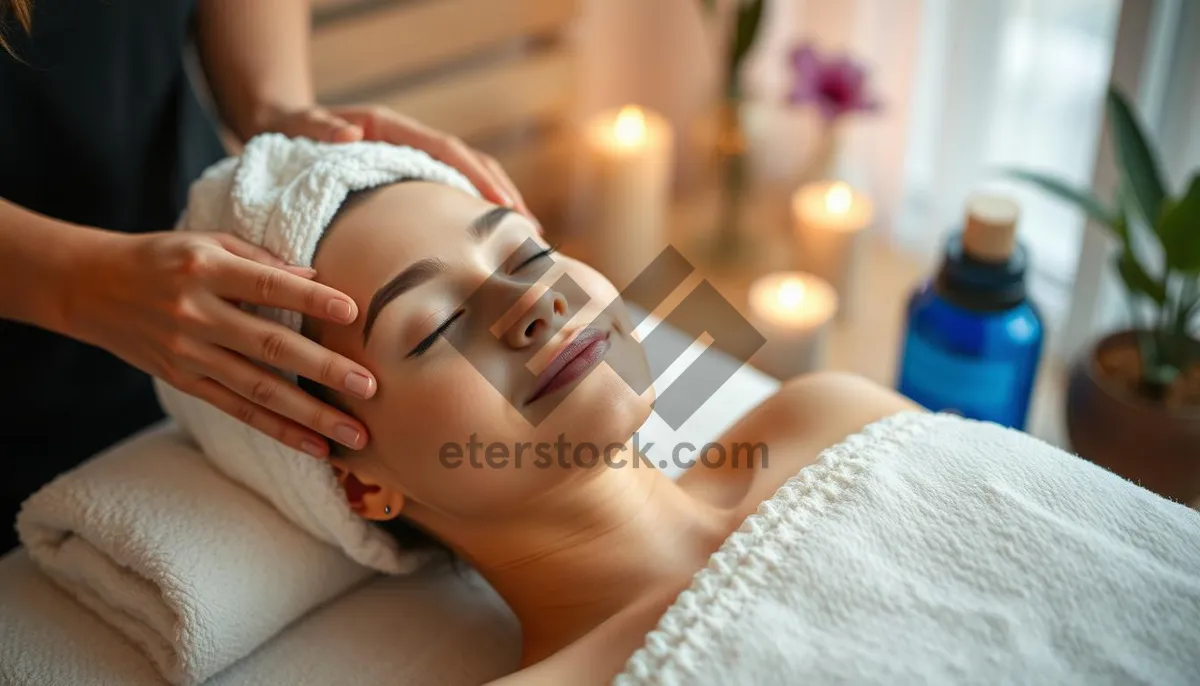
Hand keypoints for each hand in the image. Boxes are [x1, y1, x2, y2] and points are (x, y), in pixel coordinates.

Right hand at [63, 230, 376, 457]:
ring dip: (311, 415)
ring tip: (355, 433)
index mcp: (205, 269)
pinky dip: (279, 430)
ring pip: (259, 389)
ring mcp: (189, 353)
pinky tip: (315, 446)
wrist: (89, 287)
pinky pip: (239, 410)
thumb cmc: (162, 258)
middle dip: (324, 369)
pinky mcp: (185, 381)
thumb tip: (316, 277)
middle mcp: (196, 314)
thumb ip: (261, 260)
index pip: (268, 285)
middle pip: (270, 345)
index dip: (310, 298)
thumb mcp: (206, 242)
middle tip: (370, 386)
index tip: (352, 312)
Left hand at [260, 104, 538, 230]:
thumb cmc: (290, 128)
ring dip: (497, 207)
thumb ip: (320, 128)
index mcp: (391, 128)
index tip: (502, 207)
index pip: (448, 151)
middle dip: (504, 195)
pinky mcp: (411, 180)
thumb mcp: (298, 124)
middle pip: (471, 164)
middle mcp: (410, 142)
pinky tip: (488, 245)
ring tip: (524, 242)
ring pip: (467, 180)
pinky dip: (473, 216)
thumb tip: (348, 134)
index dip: (478, 177)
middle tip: (531, 232)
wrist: (281, 123)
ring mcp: (414, 162)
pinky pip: (451, 195)